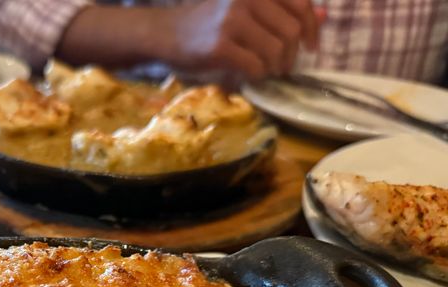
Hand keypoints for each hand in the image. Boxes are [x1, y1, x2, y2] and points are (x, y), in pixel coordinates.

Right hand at [162, 0, 319, 78]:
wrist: (168, 33)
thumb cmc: (211, 22)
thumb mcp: (248, 9)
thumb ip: (283, 12)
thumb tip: (324, 17)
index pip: (301, 5)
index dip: (313, 28)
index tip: (311, 47)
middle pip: (291, 32)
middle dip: (292, 55)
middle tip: (283, 66)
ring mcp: (233, 21)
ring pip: (275, 51)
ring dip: (275, 67)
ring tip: (267, 71)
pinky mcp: (220, 45)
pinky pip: (255, 66)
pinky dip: (258, 75)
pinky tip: (251, 74)